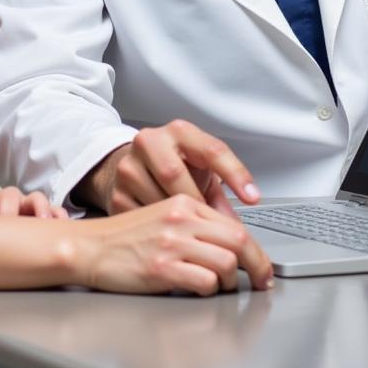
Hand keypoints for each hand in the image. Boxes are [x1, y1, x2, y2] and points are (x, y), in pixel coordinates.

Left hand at [0, 181, 68, 218]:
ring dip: (39, 210)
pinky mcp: (31, 216)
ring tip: (43, 223)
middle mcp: (0, 196)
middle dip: (12, 210)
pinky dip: (56, 216)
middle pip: (11, 195)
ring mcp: (18, 205)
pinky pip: (48, 212)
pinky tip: (61, 226)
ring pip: (33, 200)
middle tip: (10, 224)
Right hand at [77, 119, 259, 216]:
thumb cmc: (169, 169)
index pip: (211, 149)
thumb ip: (217, 193)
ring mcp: (128, 168)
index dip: (234, 174)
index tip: (251, 197)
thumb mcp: (196, 169)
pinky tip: (169, 235)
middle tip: (215, 227)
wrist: (126, 170)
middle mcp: (149, 142)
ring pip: (158, 199)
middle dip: (198, 204)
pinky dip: (161, 231)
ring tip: (191, 233)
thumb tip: (236, 229)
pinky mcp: (117, 194)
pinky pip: (144, 219)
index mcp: (178, 132)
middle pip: (176, 174)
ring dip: (180, 223)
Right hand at [77, 194, 273, 294]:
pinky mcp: (162, 267)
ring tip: (223, 287)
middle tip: (262, 281)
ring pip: (227, 261)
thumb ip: (196, 224)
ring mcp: (171, 242)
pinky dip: (210, 289)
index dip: (256, 249)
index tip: (262, 266)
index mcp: (182, 203)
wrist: (90, 247)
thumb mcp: (163, 217)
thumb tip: (233, 242)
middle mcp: (179, 218)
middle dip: (258, 266)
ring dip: (231, 281)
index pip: (232, 224)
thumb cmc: (125, 237)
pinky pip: (205, 281)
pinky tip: (199, 288)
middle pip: (238, 240)